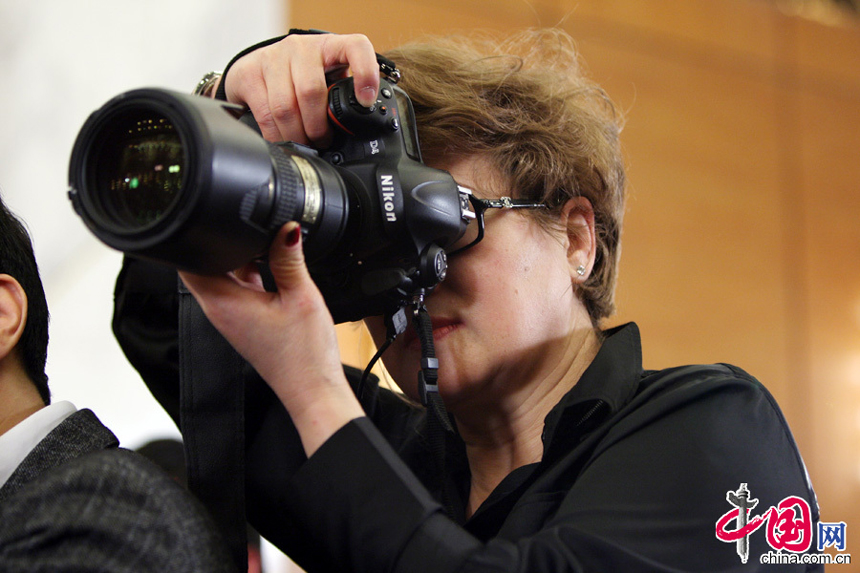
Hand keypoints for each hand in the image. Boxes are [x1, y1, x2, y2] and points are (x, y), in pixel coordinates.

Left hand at [179, 222, 363, 455]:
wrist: (312, 389)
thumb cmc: (304, 355)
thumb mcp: (302, 296)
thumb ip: (289, 258)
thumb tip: (285, 227)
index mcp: (223, 303)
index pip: (188, 260)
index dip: (196, 235)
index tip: (212, 217)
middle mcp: (220, 310)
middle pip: (204, 264)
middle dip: (222, 242)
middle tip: (252, 230)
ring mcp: (231, 317)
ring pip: (222, 275)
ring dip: (238, 259)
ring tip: (270, 253)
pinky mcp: (244, 321)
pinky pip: (238, 288)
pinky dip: (250, 274)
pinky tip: (275, 270)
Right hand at [222, 33, 379, 145]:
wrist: (256, 67)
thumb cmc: (299, 78)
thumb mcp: (326, 79)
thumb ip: (339, 95)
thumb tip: (354, 128)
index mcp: (329, 47)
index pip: (355, 47)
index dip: (365, 72)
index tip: (366, 100)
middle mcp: (301, 47)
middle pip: (311, 91)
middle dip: (318, 127)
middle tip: (323, 141)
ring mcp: (273, 57)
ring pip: (286, 107)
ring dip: (297, 135)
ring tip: (304, 144)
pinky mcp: (249, 73)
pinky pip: (266, 114)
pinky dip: (277, 135)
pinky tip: (284, 140)